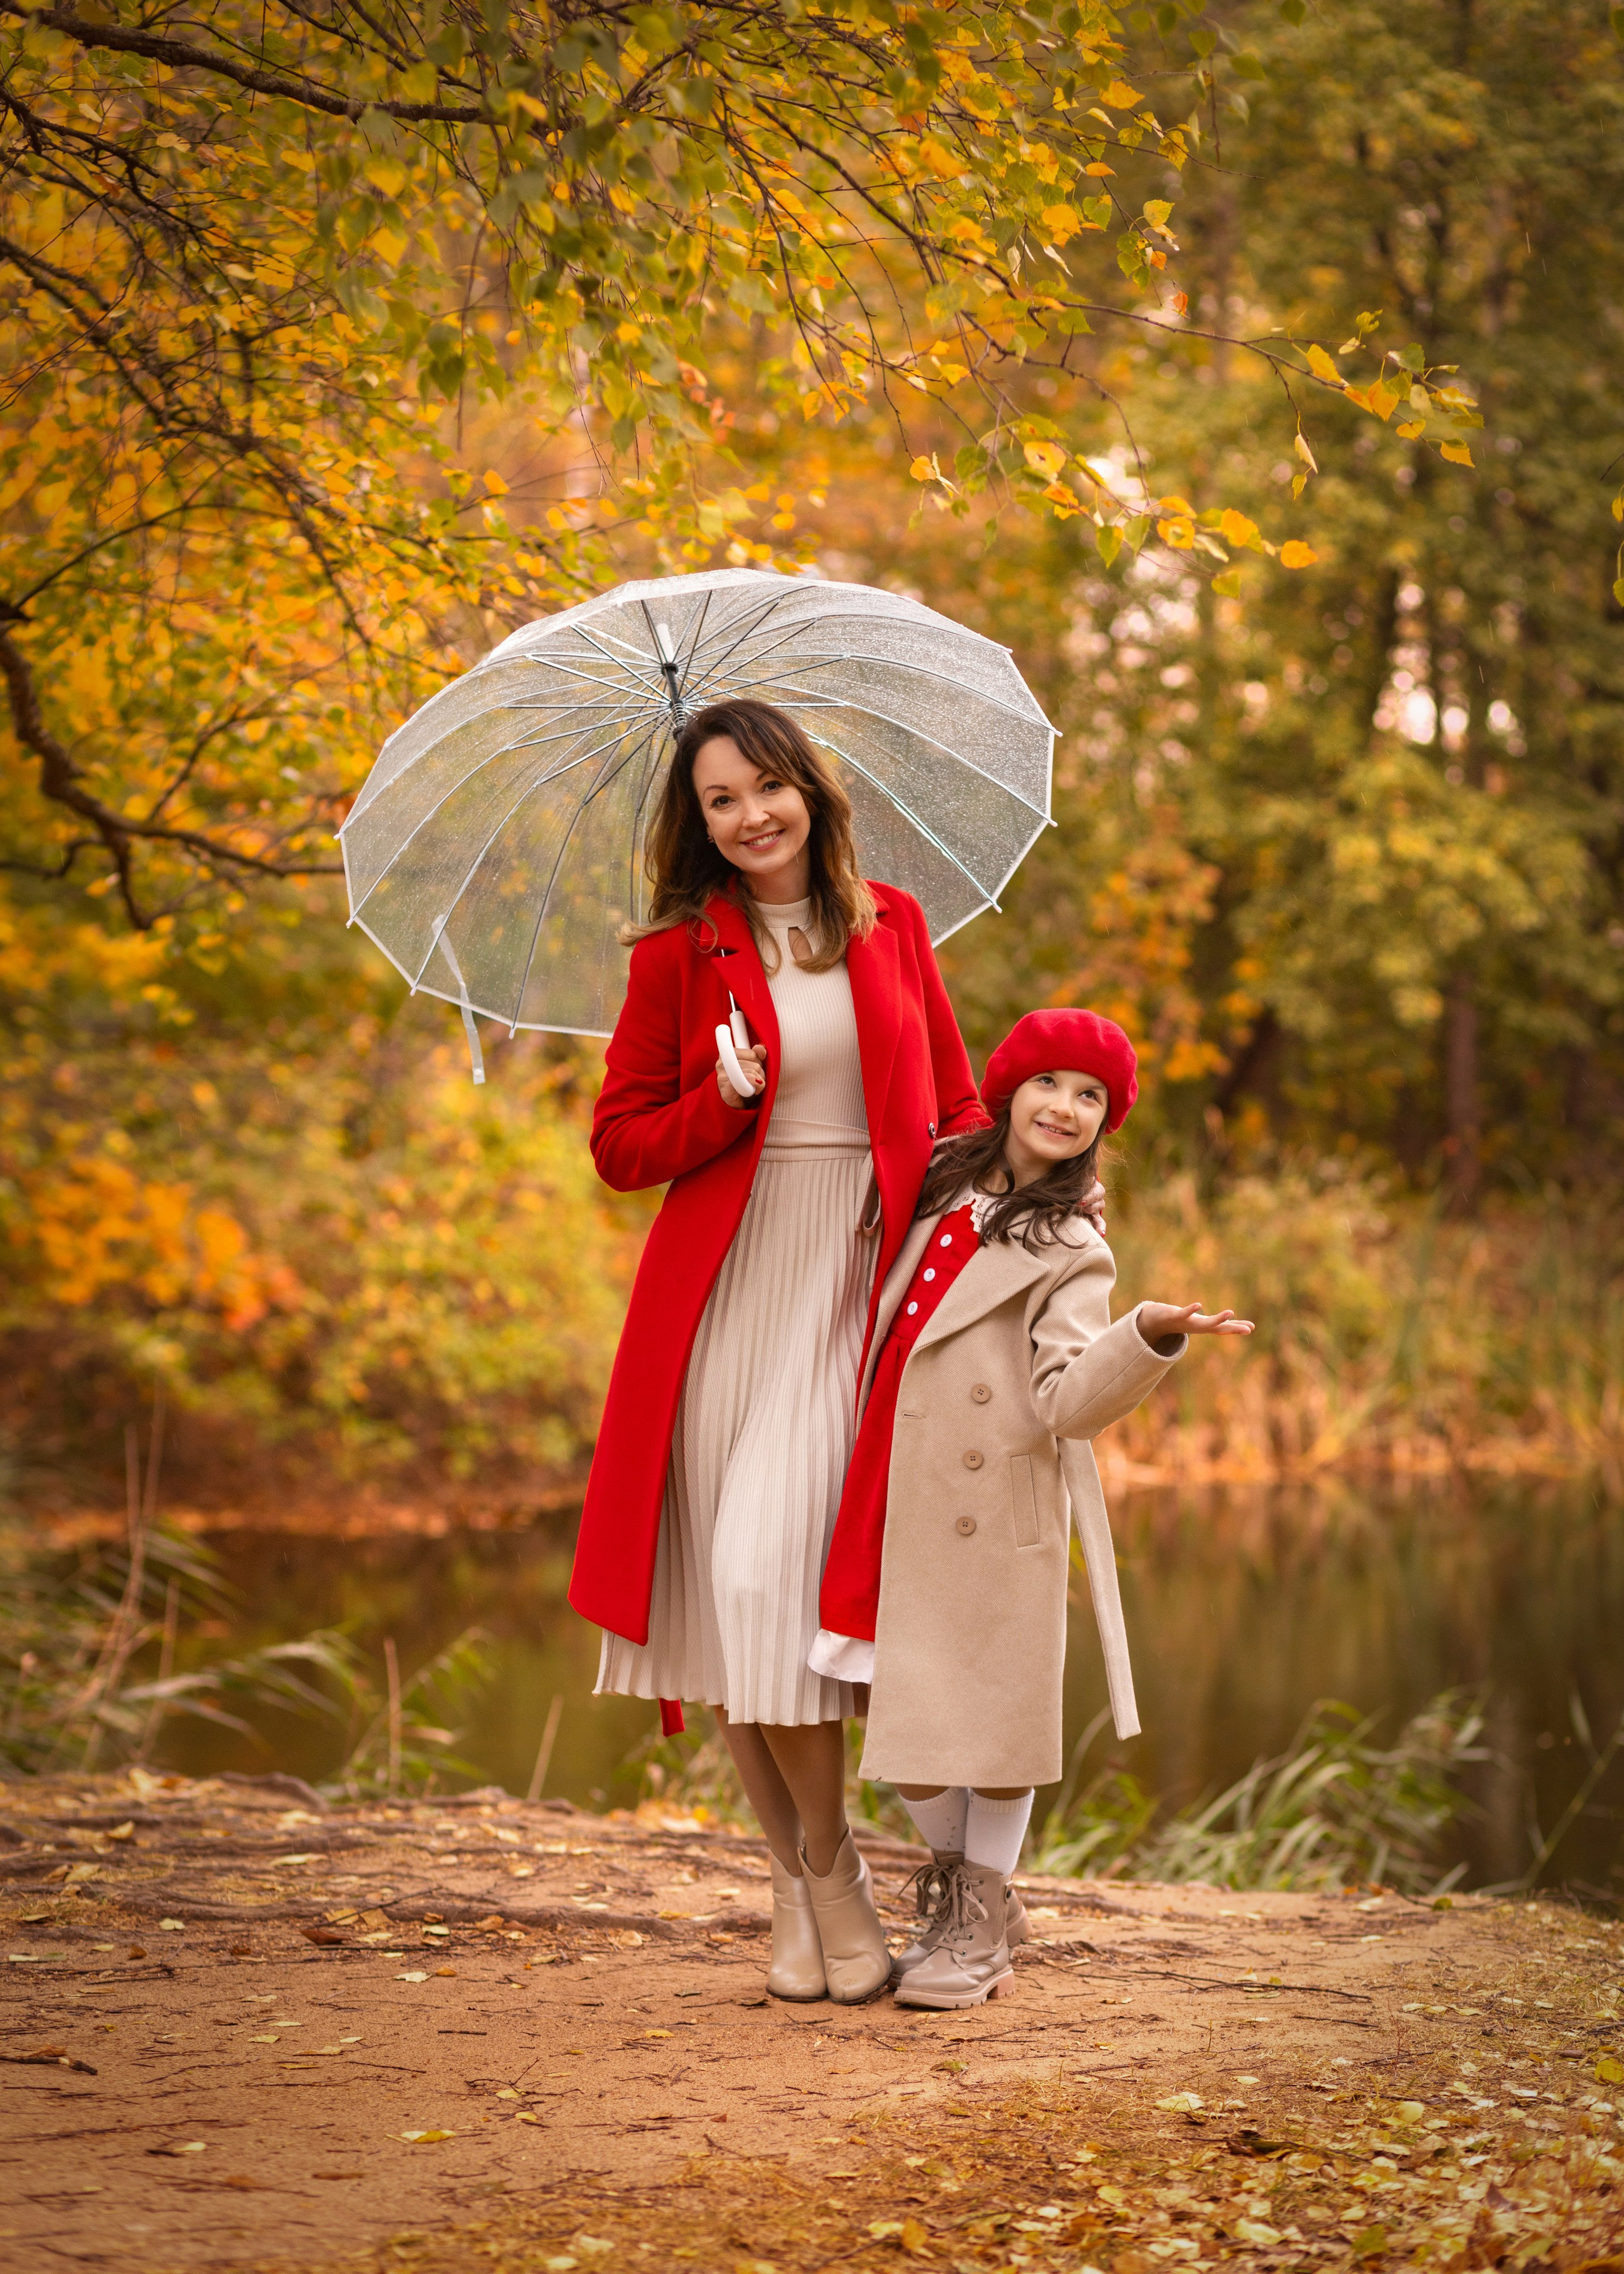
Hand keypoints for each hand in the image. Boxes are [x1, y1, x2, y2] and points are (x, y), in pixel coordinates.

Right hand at [717, 1042, 766, 1108]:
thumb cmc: (746, 1087)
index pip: (752, 1053)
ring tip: (753, 1088)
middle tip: (756, 1082)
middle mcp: (722, 1062)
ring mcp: (722, 1075)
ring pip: (753, 1071)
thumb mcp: (755, 1068)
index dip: (759, 1062)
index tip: (757, 1069)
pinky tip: (752, 1091)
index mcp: (729, 1054)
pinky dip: (754, 1086)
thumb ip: (758, 1056)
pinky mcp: (724, 1087)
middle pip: (755, 1061)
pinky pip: (744, 1080)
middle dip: (761, 1073)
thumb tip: (761, 1047)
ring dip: (760, 1082)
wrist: (737, 1108)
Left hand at [1137, 1300, 1254, 1349]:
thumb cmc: (1183, 1321)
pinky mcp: (1177, 1316)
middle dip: (1234, 1328)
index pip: (1224, 1328)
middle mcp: (1199, 1327)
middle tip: (1249, 1329)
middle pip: (1219, 1328)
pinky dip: (1192, 1309)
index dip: (1238, 1328)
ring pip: (1205, 1323)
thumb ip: (1214, 1323)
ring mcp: (1188, 1322)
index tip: (1252, 1328)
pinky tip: (1199, 1305)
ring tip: (1231, 1312)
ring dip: (1218, 1319)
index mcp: (1205, 1326)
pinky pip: (1186, 1313)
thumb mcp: (1200, 1322)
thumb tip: (1227, 1322)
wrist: (1157, 1322)